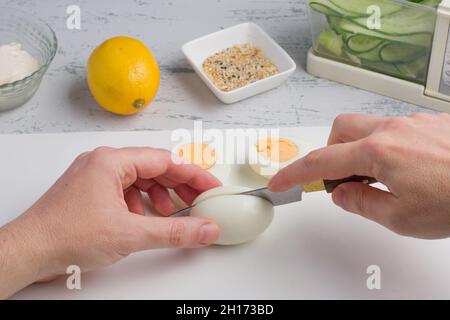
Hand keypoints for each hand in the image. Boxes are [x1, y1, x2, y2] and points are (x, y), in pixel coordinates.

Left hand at [0, 147, 220, 297]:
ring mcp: (94, 175)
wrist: (28, 251)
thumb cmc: (66, 236)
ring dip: (159, 195)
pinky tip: (144, 217)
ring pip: (138, 178)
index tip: (211, 187)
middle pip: (153, 167)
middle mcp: (103, 162)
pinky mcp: (90, 190)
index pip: (165, 161)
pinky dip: (140, 202)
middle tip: (199, 200)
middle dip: (178, 185)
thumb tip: (205, 229)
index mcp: (112, 161)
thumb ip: (174, 231)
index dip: (193, 174)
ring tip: (172, 213)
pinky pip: (124, 189)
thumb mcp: (130, 234)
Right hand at [269, 113, 449, 238]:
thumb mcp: (402, 218)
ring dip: (359, 151)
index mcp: (379, 152)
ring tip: (378, 179)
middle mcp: (392, 129)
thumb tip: (342, 195)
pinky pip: (393, 129)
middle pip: (341, 130)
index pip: (321, 161)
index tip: (280, 181)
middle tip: (341, 180)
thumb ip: (362, 204)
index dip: (295, 173)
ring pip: (367, 127)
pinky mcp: (431, 124)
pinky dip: (384, 148)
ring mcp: (413, 123)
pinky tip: (405, 170)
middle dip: (331, 153)